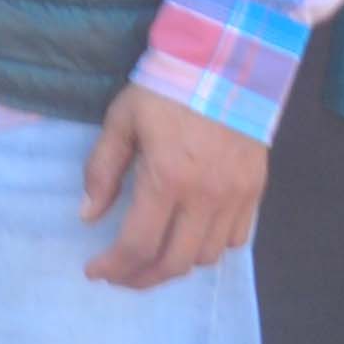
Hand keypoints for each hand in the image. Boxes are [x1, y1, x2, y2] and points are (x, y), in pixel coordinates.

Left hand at [82, 81, 269, 285]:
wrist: (225, 65)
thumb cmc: (164, 90)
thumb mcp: (121, 121)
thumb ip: (102, 170)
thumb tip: (88, 215)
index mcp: (167, 179)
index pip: (138, 243)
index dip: (113, 266)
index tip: (94, 271)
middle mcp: (206, 197)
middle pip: (175, 263)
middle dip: (141, 278)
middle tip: (119, 276)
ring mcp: (236, 197)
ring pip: (206, 257)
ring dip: (175, 265)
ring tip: (151, 257)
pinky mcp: (256, 192)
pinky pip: (236, 239)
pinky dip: (209, 248)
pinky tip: (188, 238)